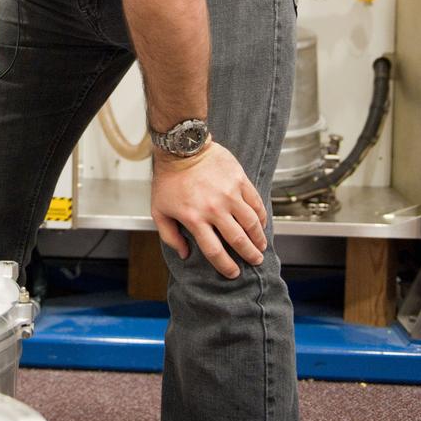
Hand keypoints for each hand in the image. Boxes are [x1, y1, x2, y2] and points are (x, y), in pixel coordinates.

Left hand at [151, 140, 267, 278]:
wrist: (182, 147)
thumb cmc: (168, 179)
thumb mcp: (159, 210)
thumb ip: (169, 235)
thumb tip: (184, 254)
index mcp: (195, 219)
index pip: (215, 251)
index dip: (226, 266)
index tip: (233, 273)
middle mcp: (214, 209)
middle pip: (238, 240)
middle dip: (249, 255)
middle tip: (255, 261)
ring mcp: (229, 194)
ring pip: (252, 223)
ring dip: (259, 238)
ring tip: (261, 246)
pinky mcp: (240, 180)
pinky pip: (255, 203)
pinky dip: (261, 216)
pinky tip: (262, 224)